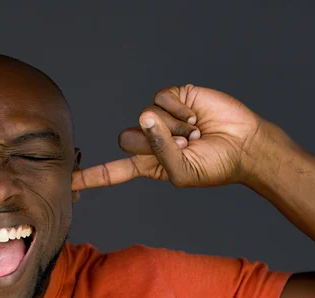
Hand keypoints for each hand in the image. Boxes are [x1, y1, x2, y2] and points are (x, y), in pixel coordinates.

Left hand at [72, 85, 289, 189]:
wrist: (246, 145)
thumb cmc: (216, 166)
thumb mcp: (183, 173)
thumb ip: (160, 153)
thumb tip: (145, 117)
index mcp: (149, 165)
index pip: (113, 172)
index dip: (91, 177)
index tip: (67, 182)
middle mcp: (150, 140)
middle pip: (125, 138)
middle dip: (153, 144)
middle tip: (182, 147)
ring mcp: (160, 119)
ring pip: (144, 117)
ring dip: (173, 129)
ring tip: (195, 133)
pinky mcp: (173, 99)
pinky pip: (161, 99)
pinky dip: (180, 110)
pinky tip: (195, 116)